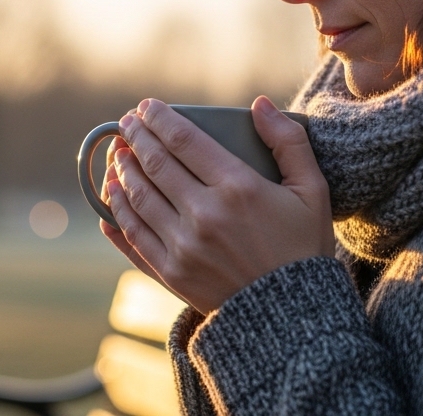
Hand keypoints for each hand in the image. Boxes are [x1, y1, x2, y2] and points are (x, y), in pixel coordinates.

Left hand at [99, 95, 333, 313]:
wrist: (292, 318)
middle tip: (126, 123)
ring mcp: (183, 246)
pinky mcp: (171, 273)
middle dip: (135, 137)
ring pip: (138, 197)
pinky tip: (110, 195)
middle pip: (156, 163)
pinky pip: (133, 235)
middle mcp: (205, 214)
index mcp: (239, 188)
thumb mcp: (312, 191)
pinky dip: (116, 212)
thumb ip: (289, 142)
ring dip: (122, 170)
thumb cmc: (304, 248)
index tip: (147, 107)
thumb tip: (259, 104)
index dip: (160, 119)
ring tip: (117, 153)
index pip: (184, 140)